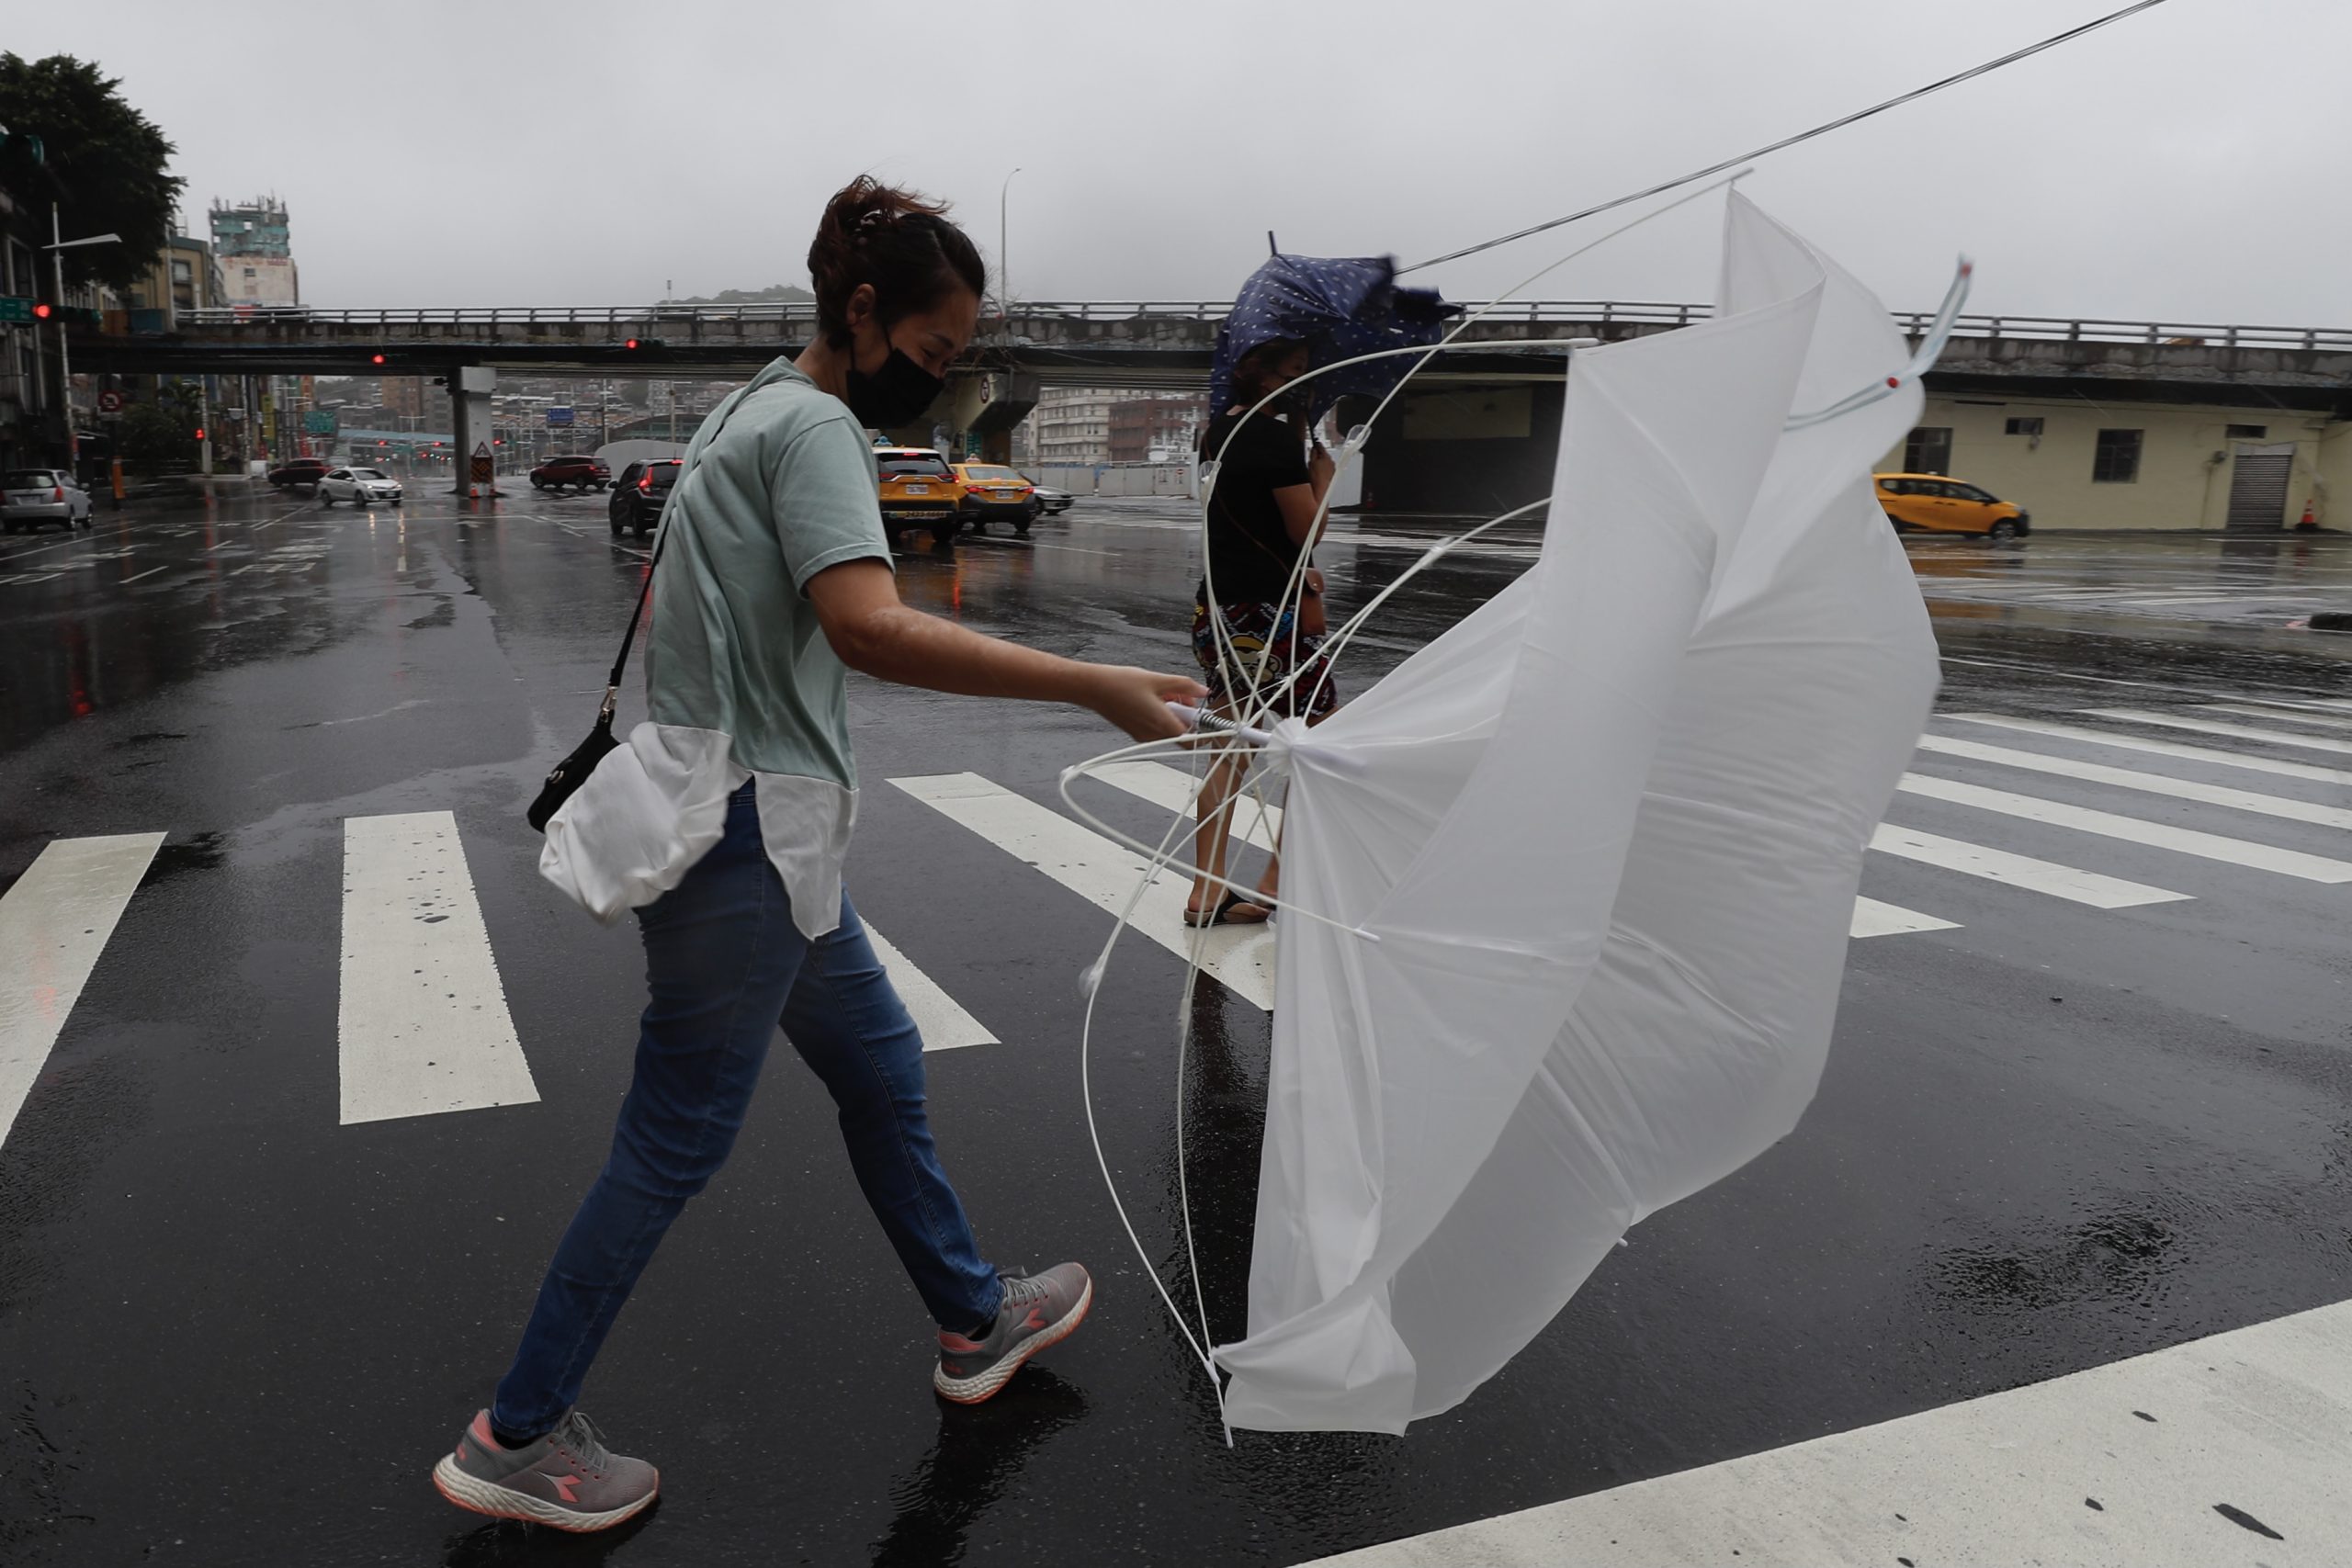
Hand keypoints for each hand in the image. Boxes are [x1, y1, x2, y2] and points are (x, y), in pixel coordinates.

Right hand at [1083, 666, 1206, 741]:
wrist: (1092, 688)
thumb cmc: (1119, 684)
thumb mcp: (1158, 679)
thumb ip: (1185, 686)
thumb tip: (1203, 691)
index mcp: (1161, 723)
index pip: (1192, 738)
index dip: (1202, 728)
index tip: (1204, 714)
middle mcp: (1153, 734)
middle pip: (1181, 732)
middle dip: (1186, 714)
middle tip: (1181, 695)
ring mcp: (1143, 735)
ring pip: (1169, 729)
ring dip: (1173, 713)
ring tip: (1163, 693)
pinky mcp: (1135, 732)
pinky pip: (1156, 728)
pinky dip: (1160, 715)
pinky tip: (1152, 698)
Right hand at [1307, 443, 1335, 491]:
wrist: (1321, 489)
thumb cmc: (1316, 477)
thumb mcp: (1310, 462)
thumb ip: (1313, 453)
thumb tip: (1314, 449)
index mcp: (1326, 456)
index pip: (1321, 447)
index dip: (1317, 444)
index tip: (1316, 443)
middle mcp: (1331, 461)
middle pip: (1324, 454)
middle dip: (1318, 455)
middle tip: (1312, 459)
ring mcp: (1333, 468)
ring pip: (1326, 462)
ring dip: (1321, 463)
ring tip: (1314, 468)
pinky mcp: (1332, 474)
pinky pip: (1327, 468)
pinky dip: (1324, 469)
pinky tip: (1318, 473)